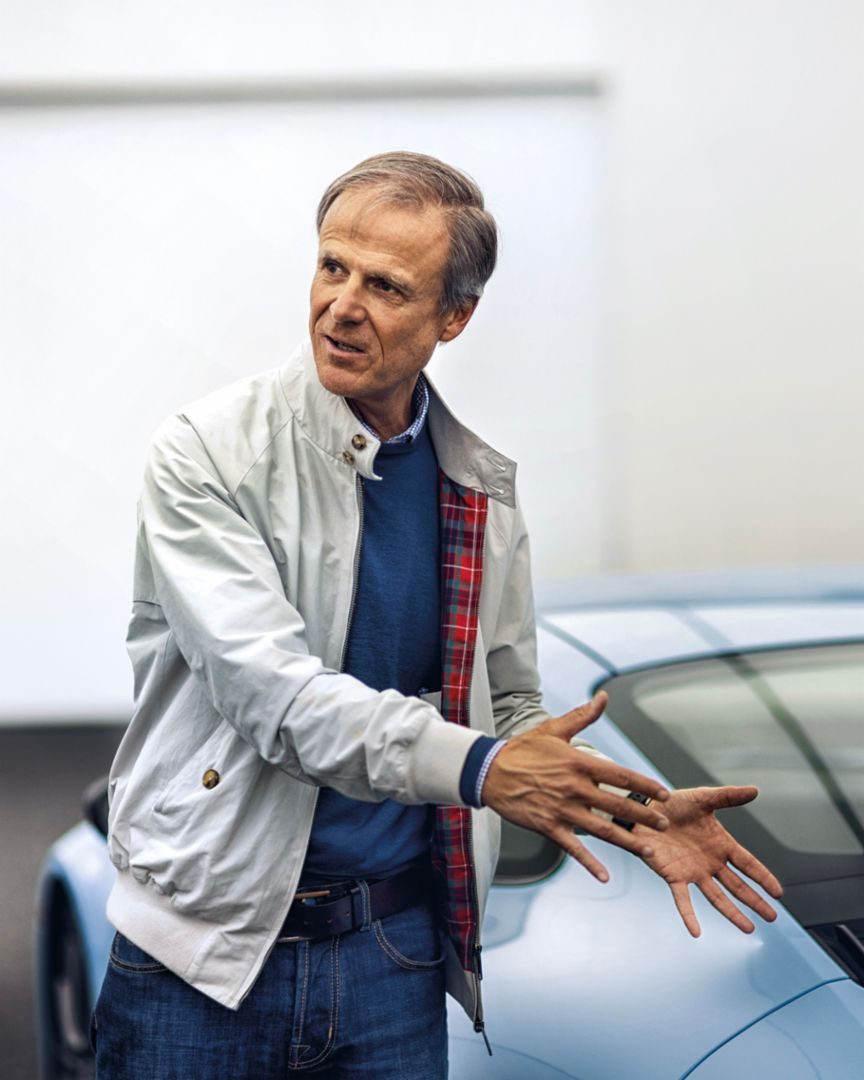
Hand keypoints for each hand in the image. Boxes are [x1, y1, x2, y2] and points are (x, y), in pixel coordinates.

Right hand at [483, 693, 670, 881]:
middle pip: (617, 805)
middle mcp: (574, 788)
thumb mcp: (553, 730)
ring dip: (627, 840)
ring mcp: (561, 809)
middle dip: (644, 816)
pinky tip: (604, 876)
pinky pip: (573, 848)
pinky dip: (589, 863)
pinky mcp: (548, 826)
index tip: (663, 793)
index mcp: (578, 763)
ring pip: (602, 829)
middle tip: (664, 824)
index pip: (620, 775)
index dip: (644, 785)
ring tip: (648, 849)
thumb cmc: (522, 750)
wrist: (489, 771)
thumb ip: (582, 716)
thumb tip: (603, 697)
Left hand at [633, 786, 783, 935]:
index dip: (763, 877)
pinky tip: (695, 932)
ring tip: (749, 928)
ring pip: (716, 897)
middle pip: (737, 885)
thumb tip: (755, 790)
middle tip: (772, 917)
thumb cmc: (673, 803)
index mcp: (720, 844)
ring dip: (732, 913)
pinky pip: (682, 899)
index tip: (778, 893)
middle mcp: (710, 862)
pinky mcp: (672, 876)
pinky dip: (688, 915)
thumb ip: (728, 796)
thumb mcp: (703, 798)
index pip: (747, 864)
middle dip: (754, 900)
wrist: (643, 808)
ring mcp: (692, 871)